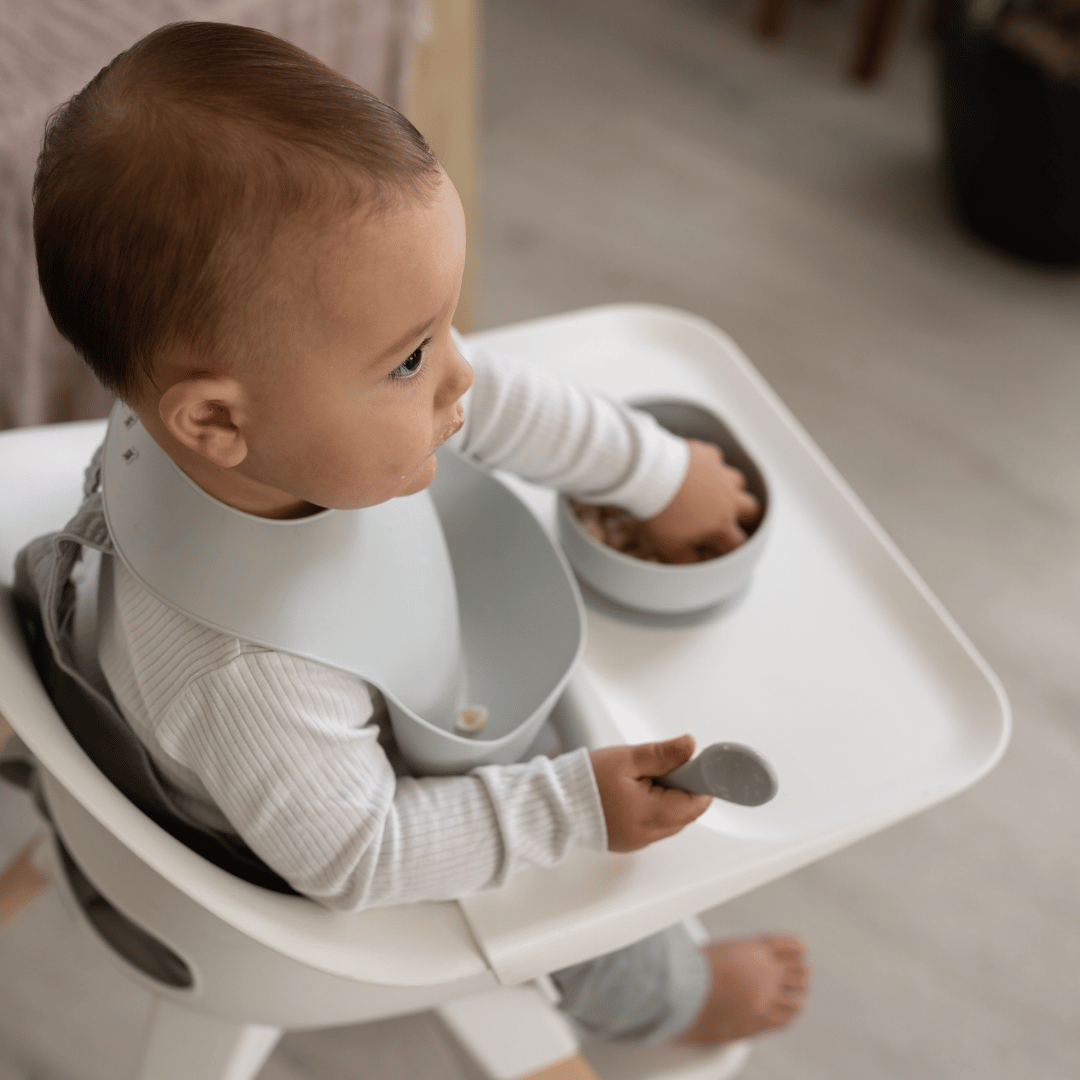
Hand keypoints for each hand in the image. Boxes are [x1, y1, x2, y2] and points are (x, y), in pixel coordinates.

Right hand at [590, 735, 711, 851]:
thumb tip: (689, 746)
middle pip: (685, 812)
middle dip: (681, 787)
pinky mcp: (629, 840)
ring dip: (666, 798)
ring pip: (670, 819)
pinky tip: (632, 793)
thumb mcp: (627, 759)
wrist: (555, 804)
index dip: (700, 780)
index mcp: (650, 815)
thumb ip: (662, 754)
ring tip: (641, 781)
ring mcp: (638, 840)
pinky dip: (651, 808)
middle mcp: (647, 834)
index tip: (695, 765)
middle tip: (659, 769)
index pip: (696, 803)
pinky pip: (653, 824)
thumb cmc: (585, 782)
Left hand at [641, 439, 760, 562]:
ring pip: (738, 481)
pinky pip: (715, 458)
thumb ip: (686, 560)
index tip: (726, 549)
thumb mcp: (669, 546)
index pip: (739, 543)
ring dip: (729, 487)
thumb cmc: (660, 512)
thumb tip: (695, 565)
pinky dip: (708, 464)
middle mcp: (728, 498)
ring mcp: (720, 473)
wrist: (648, 475)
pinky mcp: (708, 454)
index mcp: (721, 524)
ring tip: (713, 491)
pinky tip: (694, 467)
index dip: (734, 549)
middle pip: (753, 509)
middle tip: (731, 516)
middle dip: (746, 515)